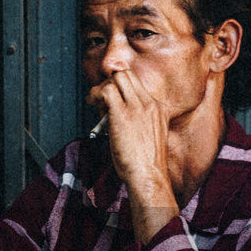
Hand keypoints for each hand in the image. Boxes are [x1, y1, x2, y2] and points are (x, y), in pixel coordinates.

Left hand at [86, 70, 177, 239]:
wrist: (149, 175)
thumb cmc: (146, 164)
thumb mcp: (148, 137)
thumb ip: (138, 122)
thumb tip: (113, 115)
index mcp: (159, 109)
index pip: (138, 85)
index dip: (121, 90)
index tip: (111, 101)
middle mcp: (150, 103)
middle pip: (128, 75)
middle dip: (111, 82)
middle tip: (101, 98)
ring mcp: (137, 106)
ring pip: (118, 77)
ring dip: (102, 87)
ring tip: (95, 101)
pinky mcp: (123, 113)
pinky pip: (106, 90)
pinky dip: (95, 94)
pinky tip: (92, 103)